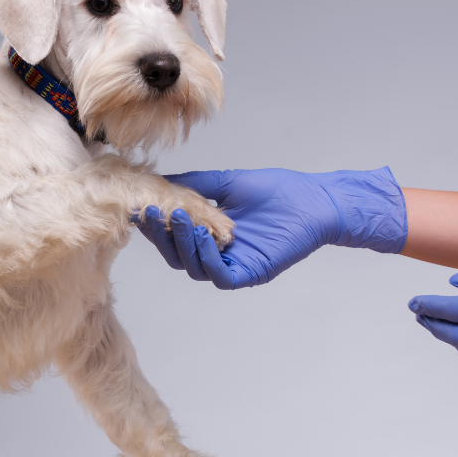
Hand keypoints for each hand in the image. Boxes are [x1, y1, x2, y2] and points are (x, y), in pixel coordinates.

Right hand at [135, 167, 405, 288]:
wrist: (316, 200)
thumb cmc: (278, 192)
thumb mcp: (226, 184)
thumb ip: (193, 186)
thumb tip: (158, 181)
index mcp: (209, 234)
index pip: (173, 236)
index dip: (155, 224)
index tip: (141, 205)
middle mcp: (217, 254)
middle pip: (176, 255)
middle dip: (161, 235)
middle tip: (152, 212)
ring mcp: (232, 265)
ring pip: (193, 267)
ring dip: (182, 243)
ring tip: (179, 216)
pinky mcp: (249, 273)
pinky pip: (219, 275)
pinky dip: (207, 257)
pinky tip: (203, 235)